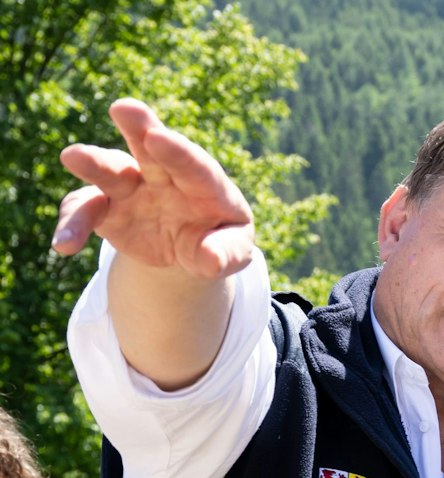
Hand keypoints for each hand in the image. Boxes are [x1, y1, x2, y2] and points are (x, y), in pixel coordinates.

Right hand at [53, 98, 253, 275]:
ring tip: (72, 157)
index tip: (157, 137)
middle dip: (137, 126)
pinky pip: (85, 211)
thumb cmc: (219, 239)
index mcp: (203, 182)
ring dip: (92, 163)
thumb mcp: (234, 249)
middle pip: (148, 147)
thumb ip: (227, 252)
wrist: (188, 247)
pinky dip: (73, 225)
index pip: (193, 164)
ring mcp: (131, 189)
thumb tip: (209, 260)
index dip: (176, 151)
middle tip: (123, 108)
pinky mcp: (106, 209)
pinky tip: (65, 244)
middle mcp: (164, 175)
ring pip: (109, 170)